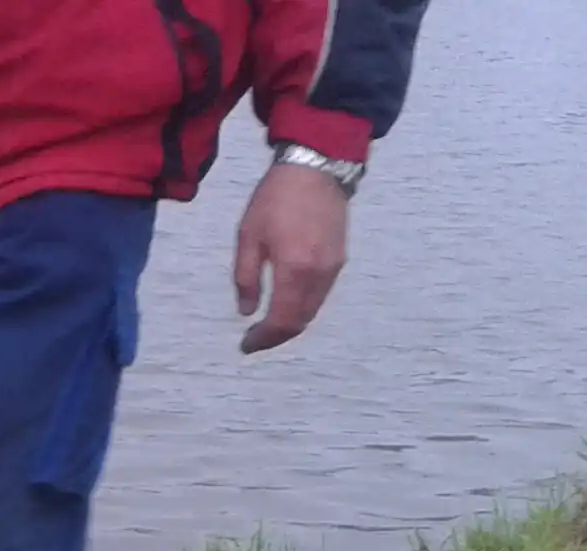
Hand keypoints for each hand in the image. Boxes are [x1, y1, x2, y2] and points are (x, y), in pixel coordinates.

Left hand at [233, 160, 350, 353]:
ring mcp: (333, 267)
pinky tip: (287, 304)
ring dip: (291, 324)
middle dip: (277, 337)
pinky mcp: (340, 259)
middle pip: (300, 321)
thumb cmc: (275, 198)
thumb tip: (247, 312)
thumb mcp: (248, 236)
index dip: (263, 339)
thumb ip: (246, 277)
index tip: (246, 345)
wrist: (317, 168)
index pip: (281, 320)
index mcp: (294, 269)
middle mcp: (318, 274)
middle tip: (255, 340)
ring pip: (312, 310)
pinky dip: (303, 308)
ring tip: (268, 327)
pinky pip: (321, 295)